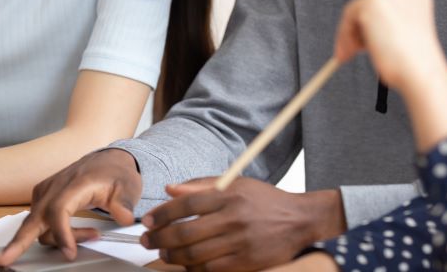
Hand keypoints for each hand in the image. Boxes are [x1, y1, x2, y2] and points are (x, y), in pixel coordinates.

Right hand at [0, 149, 140, 265]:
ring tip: (90, 234)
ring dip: (58, 237)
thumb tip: (125, 217)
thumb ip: (125, 203)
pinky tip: (71, 234)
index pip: (59, 210)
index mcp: (76, 183)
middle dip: (20, 240)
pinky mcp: (44, 195)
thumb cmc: (117, 173)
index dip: (62, 233)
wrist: (111, 160)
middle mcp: (57, 186)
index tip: (71, 251)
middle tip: (6, 258)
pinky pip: (39, 220)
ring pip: (38, 224)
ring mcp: (48, 190)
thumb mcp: (129, 186)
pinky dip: (51, 232)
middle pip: (34, 217)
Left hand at [141, 177, 344, 270]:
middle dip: (159, 238)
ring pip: (194, 255)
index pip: (186, 204)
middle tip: (147, 240)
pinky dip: (192, 268)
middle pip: (186, 232)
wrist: (298, 219)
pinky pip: (210, 269)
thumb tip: (170, 188)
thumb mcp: (236, 183)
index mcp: (229, 194)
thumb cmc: (264, 200)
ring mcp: (239, 242)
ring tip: (163, 253)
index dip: (162, 213)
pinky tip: (186, 263)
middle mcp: (233, 217)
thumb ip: (202, 185)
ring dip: (172, 256)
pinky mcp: (245, 262)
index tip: (148, 219)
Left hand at [334, 0, 446, 93]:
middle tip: (353, 48)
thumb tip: (365, 29)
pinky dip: (344, 37)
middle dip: (360, 26)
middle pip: (370, 3)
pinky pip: (348, 19)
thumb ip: (389, 25)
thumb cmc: (416, 64)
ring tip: (348, 54)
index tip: (363, 42)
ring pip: (357, 11)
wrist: (419, 71)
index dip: (374, 23)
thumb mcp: (406, 36)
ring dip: (350, 33)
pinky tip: (347, 53)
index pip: (386, 4)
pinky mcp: (370, 4)